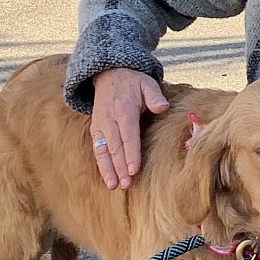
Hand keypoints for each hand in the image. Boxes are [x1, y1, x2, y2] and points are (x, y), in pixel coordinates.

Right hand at [90, 67, 169, 189]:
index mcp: (123, 109)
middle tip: (127, 184)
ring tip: (114, 186)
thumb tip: (163, 107)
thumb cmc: (133, 82)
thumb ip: (155, 95)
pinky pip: (97, 148)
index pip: (128, 135)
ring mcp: (100, 124)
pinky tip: (107, 178)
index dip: (130, 153)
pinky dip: (101, 164)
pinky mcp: (95, 129)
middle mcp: (109, 118)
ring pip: (102, 150)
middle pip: (115, 146)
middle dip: (120, 167)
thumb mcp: (146, 83)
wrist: (108, 74)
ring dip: (108, 169)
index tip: (134, 169)